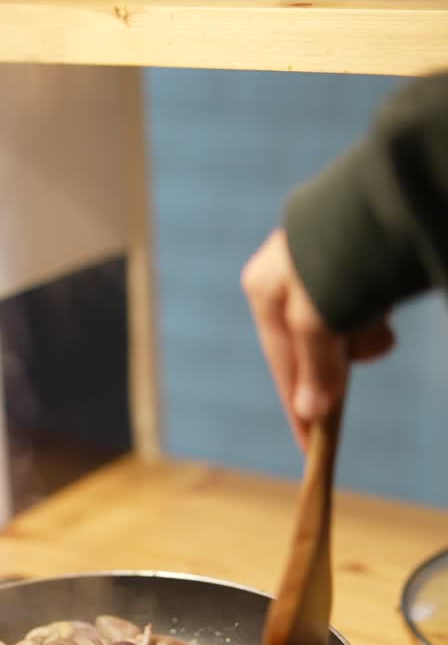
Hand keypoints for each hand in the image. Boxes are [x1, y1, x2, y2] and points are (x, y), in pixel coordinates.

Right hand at [241, 229, 394, 449]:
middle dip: (338, 364)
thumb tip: (311, 412)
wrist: (383, 197)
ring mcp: (317, 266)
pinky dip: (372, 313)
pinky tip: (383, 302)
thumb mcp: (319, 323)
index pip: (281, 366)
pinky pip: (359, 304)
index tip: (311, 447)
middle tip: (361, 368)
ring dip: (360, 335)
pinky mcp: (350, 259)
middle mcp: (284, 277)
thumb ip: (316, 370)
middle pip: (312, 348)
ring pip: (340, 326)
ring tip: (378, 320)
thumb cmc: (339, 260)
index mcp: (262, 290)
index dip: (298, 409)